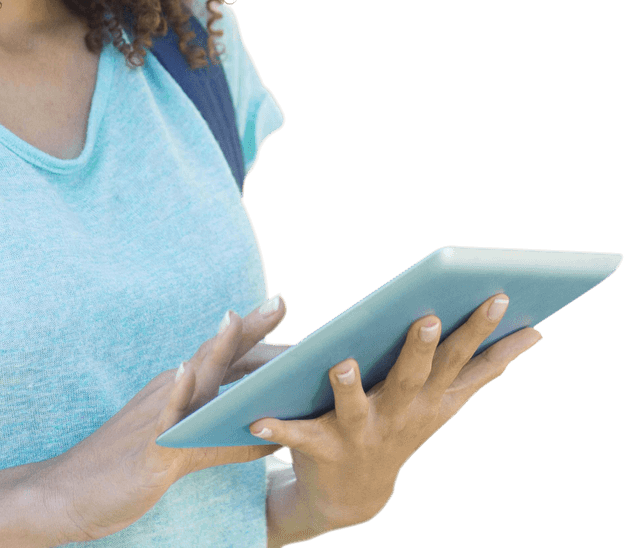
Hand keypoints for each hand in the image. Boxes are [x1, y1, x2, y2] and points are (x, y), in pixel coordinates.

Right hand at [39, 295, 291, 542]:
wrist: (75, 491)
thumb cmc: (134, 465)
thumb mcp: (185, 448)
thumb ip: (226, 440)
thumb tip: (274, 438)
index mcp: (182, 390)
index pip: (226, 357)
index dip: (256, 335)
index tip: (283, 307)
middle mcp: (171, 393)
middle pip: (216, 355)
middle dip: (249, 328)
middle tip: (280, 300)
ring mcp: (158, 416)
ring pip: (193, 378)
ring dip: (215, 348)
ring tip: (234, 318)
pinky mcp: (148, 448)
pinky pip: (164, 420)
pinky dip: (175, 394)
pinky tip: (185, 372)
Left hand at [248, 293, 543, 537]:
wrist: (354, 493)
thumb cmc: (403, 425)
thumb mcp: (447, 398)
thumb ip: (487, 366)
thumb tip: (535, 332)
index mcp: (430, 396)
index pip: (461, 358)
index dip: (482, 330)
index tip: (499, 297)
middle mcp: (400, 414)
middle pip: (413, 377)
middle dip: (422, 349)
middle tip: (429, 318)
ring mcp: (361, 433)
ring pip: (355, 407)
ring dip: (348, 386)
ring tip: (341, 363)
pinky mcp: (322, 447)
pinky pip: (297, 435)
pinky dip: (277, 427)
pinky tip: (256, 420)